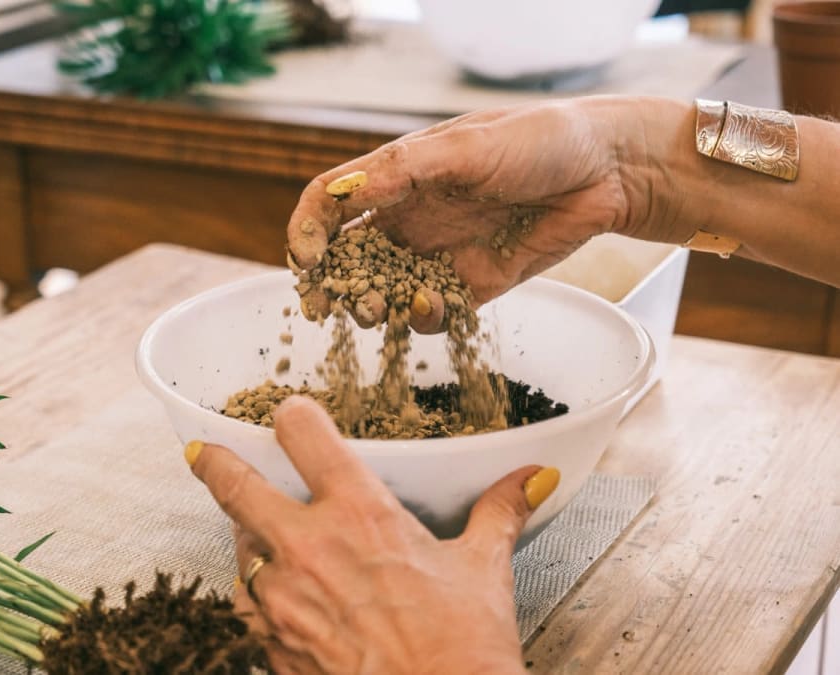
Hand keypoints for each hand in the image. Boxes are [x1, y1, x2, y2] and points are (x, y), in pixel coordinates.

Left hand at [186, 396, 559, 674]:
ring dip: (243, 535)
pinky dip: (253, 592)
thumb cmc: (461, 649)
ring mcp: (283, 599)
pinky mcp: (272, 645)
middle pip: (236, 487)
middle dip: (216, 464)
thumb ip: (499, 512)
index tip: (288, 415)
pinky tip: (270, 594)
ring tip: (253, 530)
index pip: (305, 434)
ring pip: (237, 547)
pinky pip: (247, 605)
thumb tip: (531, 478)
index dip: (292, 416)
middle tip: (203, 455)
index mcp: (360, 512)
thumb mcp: (484, 569)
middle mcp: (309, 547)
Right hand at [287, 97, 673, 331]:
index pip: (332, 202)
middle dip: (329, 282)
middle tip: (323, 306)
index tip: (303, 261)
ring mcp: (439, 253)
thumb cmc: (540, 140)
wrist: (608, 171)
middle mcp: (411, 216)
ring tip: (377, 309)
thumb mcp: (467, 147)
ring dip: (370, 306)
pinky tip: (431, 307)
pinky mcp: (472, 285)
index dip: (307, 230)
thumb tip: (343, 193)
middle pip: (348, 255)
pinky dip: (423, 318)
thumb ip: (404, 172)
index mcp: (399, 175)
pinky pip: (434, 312)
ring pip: (384, 290)